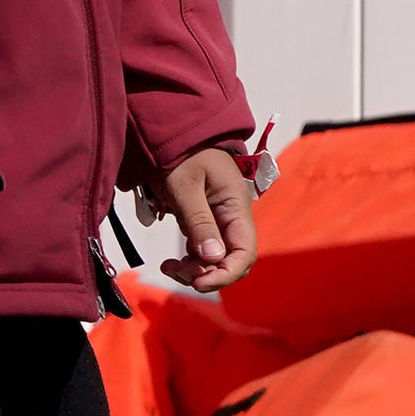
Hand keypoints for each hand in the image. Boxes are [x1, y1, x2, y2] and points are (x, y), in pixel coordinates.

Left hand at [144, 146, 258, 292]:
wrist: (176, 133)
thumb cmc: (182, 154)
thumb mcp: (185, 187)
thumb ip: (199, 221)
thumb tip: (213, 257)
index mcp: (236, 207)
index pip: (244, 251)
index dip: (226, 273)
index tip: (199, 282)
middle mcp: (234, 217)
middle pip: (233, 260)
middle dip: (208, 275)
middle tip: (176, 270)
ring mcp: (221, 221)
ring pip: (217, 259)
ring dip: (196, 270)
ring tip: (169, 265)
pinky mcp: (207, 222)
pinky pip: (205, 251)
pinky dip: (191, 261)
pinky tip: (172, 261)